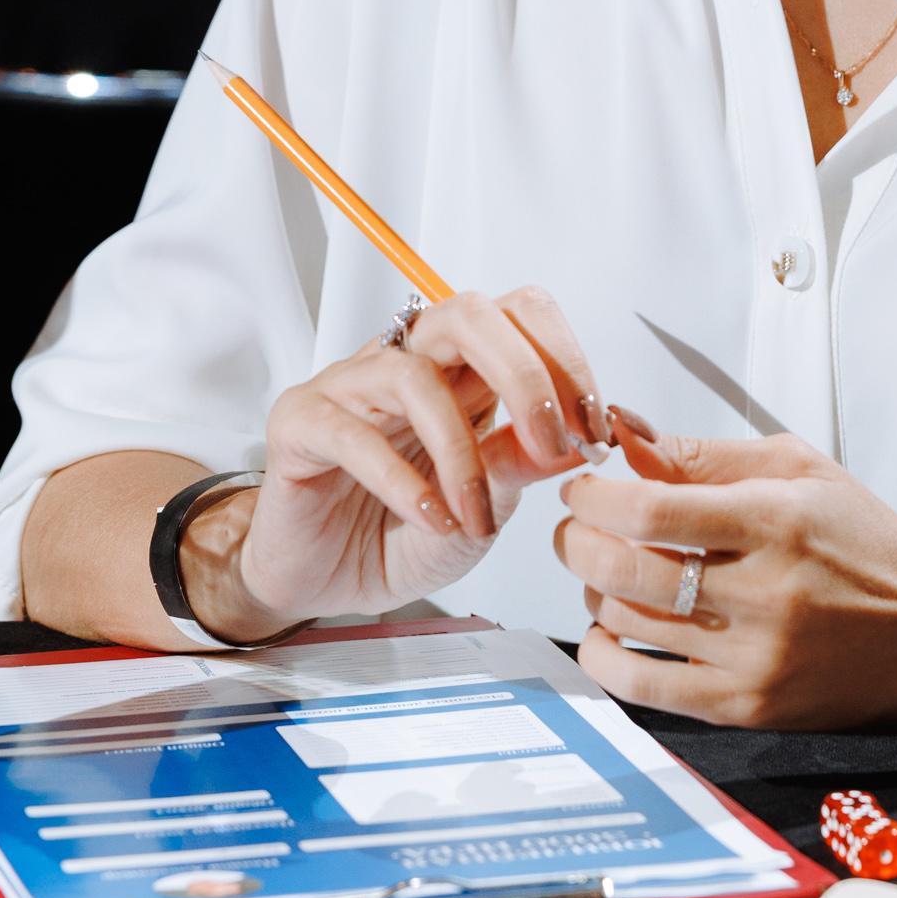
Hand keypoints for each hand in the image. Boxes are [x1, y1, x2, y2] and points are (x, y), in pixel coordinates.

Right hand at [187, 288, 608, 637]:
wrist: (327, 582)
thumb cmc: (404, 534)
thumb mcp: (486, 507)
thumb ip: (524, 463)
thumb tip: (584, 435)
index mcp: (460, 368)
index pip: (520, 314)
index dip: (566, 361)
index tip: (596, 431)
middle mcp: (406, 361)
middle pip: (470, 315)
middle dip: (527, 376)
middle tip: (554, 445)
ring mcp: (348, 385)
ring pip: (412, 375)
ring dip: (461, 453)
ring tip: (476, 516)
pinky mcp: (300, 422)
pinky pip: (354, 435)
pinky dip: (404, 483)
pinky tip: (431, 520)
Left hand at [555, 425, 896, 726]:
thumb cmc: (863, 538)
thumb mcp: (797, 470)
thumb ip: (706, 455)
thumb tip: (624, 437)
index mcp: (775, 521)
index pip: (651, 511)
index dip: (595, 497)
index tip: (582, 486)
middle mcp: (763, 593)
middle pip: (627, 571)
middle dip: (578, 542)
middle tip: (575, 528)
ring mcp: (755, 657)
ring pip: (630, 625)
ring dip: (594, 593)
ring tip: (604, 572)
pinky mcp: (748, 706)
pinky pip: (646, 689)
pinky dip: (606, 660)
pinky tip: (604, 634)